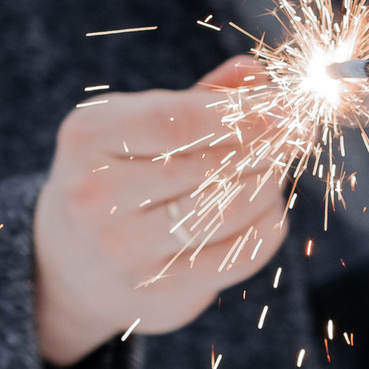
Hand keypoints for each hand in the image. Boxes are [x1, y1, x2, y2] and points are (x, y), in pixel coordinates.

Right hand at [30, 56, 286, 364]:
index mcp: (89, 138)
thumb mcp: (137, 122)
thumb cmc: (116, 172)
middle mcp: (97, 197)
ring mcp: (125, 252)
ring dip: (268, 184)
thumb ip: (199, 98)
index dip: (243, 113)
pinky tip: (267, 209)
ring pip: (228, 212)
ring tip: (276, 167)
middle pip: (209, 166)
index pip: (179, 122)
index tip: (288, 104)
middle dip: (267, 145)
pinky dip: (266, 227)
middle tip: (299, 131)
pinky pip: (237, 256)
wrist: (70, 262)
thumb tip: (258, 74)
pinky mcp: (157, 294)